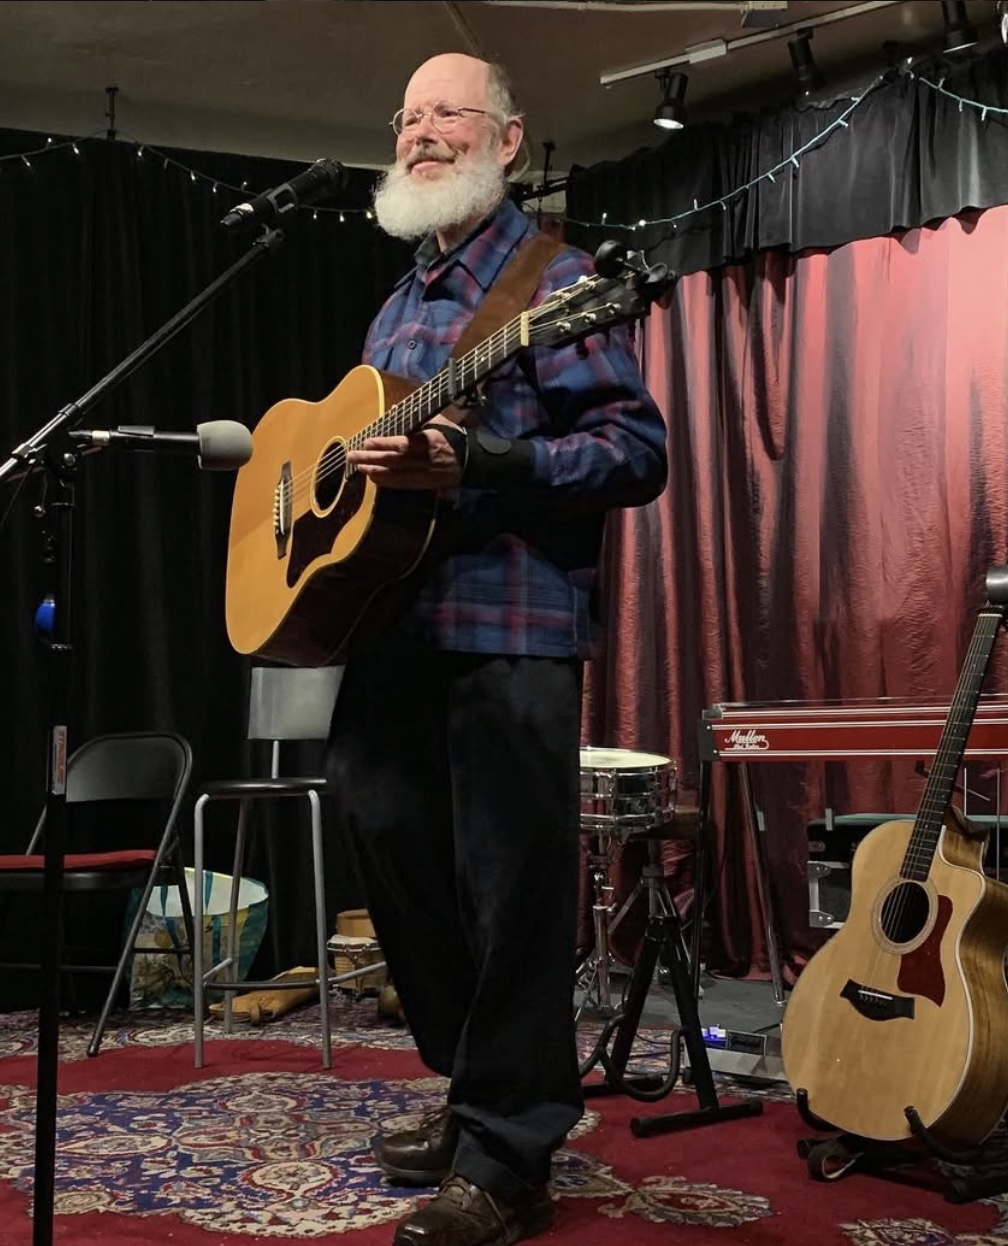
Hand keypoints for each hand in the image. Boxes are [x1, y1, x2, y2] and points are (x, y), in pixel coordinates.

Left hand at [347, 415, 463, 490]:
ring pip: (395, 474)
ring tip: (358, 467)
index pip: (402, 444)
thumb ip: (415, 415)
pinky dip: (386, 482)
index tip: (367, 441)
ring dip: (374, 471)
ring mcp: (422, 473)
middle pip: (393, 460)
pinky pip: (401, 484)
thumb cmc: (452, 437)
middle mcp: (423, 459)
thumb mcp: (438, 421)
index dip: (383, 443)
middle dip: (371, 458)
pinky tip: (373, 478)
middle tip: (351, 456)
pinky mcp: (423, 483)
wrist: (469, 461)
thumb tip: (393, 408)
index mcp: (428, 441)